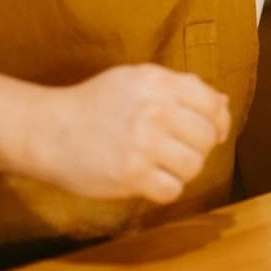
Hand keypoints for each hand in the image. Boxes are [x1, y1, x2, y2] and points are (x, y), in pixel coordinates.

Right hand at [22, 64, 230, 202]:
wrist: (47, 130)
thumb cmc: (95, 104)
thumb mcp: (136, 80)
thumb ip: (180, 87)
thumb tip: (223, 103)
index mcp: (158, 82)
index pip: (212, 104)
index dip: (218, 122)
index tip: (212, 132)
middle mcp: (154, 110)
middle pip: (207, 137)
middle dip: (200, 147)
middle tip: (179, 150)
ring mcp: (142, 144)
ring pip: (194, 165)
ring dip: (183, 170)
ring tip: (163, 165)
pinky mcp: (130, 175)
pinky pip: (172, 190)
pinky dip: (166, 189)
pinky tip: (150, 180)